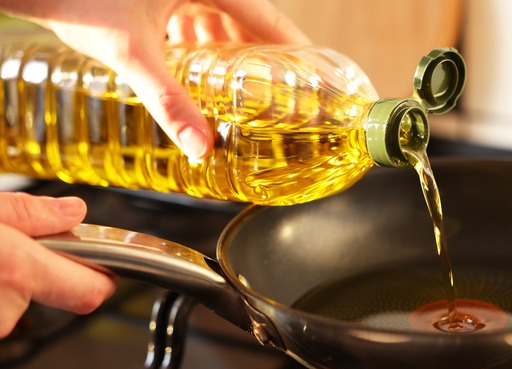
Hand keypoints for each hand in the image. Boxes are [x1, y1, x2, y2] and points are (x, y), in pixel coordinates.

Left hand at [0, 0, 309, 159]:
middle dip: (266, 61)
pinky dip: (204, 47)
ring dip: (233, 56)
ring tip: (245, 93)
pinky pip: (197, 19)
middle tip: (284, 96)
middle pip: (251, 22)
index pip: (270, 19)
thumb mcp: (131, 53)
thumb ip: (169, 102)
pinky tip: (201, 72)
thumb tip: (200, 147)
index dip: (298, 50)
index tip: (320, 76)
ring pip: (223, 21)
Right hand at [0, 193, 116, 337]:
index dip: (103, 279)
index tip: (106, 266)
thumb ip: (29, 213)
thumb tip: (71, 212)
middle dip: (40, 272)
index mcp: (16, 271)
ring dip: (8, 283)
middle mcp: (3, 310)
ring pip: (16, 303)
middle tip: (18, 248)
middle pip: (49, 295)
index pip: (90, 292)